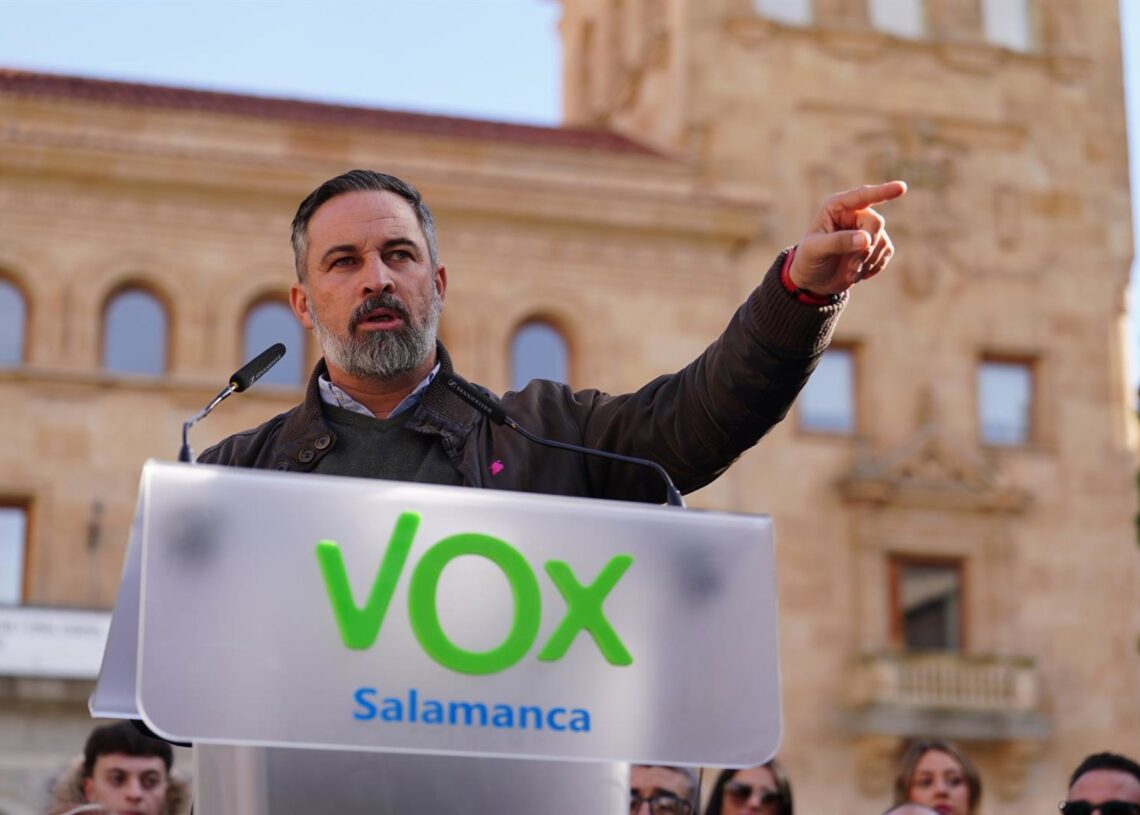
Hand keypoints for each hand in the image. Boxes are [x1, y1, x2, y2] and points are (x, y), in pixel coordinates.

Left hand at [788, 180, 906, 295]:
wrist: (813, 280)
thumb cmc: (809, 259)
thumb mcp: (815, 250)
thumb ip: (838, 242)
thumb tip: (866, 239)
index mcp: (837, 207)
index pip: (863, 196)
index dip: (883, 192)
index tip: (901, 188)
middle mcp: (854, 214)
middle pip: (875, 223)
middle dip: (866, 249)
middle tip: (851, 268)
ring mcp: (867, 229)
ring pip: (882, 240)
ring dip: (868, 261)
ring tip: (849, 274)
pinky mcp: (876, 245)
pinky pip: (887, 251)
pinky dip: (874, 266)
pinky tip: (858, 274)